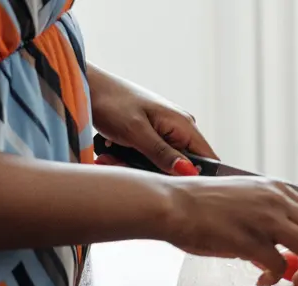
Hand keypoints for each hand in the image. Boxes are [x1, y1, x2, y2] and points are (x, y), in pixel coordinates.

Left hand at [88, 64, 216, 174]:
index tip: (171, 187)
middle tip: (124, 165)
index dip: (195, 178)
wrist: (88, 86)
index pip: (209, 160)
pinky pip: (149, 157)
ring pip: (161, 164)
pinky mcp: (152, 135)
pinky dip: (130, 159)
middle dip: (154, 173)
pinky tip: (112, 153)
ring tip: (112, 157)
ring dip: (137, 166)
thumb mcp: (137, 132)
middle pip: (181, 166)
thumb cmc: (111, 102)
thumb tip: (189, 173)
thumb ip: (163, 154)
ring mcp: (166, 132)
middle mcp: (180, 129)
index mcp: (184, 125)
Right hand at [166, 176, 297, 285]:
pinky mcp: (250, 239)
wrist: (172, 203)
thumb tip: (278, 246)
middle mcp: (277, 199)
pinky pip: (279, 265)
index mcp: (277, 188)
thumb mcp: (244, 200)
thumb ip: (267, 218)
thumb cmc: (199, 204)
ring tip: (295, 282)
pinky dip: (276, 278)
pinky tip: (264, 281)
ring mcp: (266, 218)